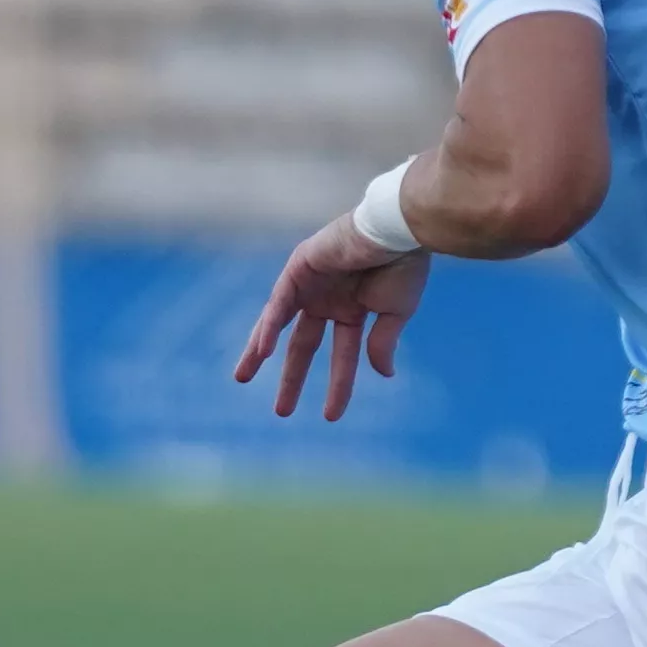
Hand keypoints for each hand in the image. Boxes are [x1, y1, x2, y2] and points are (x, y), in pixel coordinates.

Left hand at [235, 210, 426, 422]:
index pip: (341, 354)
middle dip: (291, 377)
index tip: (332, 416)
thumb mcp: (395, 313)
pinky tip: (263, 351)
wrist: (399, 230)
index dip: (338, 385)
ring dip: (260, 351)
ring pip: (279, 323)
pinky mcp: (300, 266)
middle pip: (302, 344)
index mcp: (352, 310)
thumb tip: (383, 374)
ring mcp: (311, 283)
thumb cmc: (403, 266)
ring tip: (243, 378)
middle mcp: (328, 299)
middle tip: (281, 411)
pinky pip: (280, 302)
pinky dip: (270, 326)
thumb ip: (382, 344)